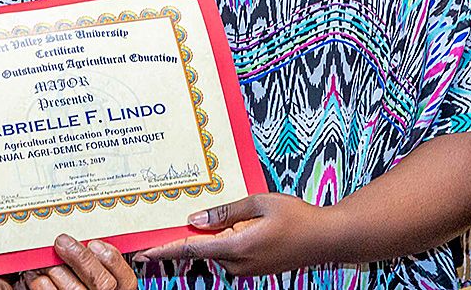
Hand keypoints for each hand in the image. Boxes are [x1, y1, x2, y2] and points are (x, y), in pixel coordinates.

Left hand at [20, 235, 136, 289]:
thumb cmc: (86, 282)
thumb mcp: (103, 273)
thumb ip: (100, 261)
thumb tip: (87, 240)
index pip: (126, 278)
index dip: (112, 260)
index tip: (94, 244)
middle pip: (101, 283)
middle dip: (82, 258)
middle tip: (63, 241)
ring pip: (73, 289)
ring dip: (56, 267)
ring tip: (46, 256)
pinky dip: (41, 281)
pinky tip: (39, 273)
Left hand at [133, 193, 329, 275]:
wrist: (327, 239)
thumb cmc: (297, 216)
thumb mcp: (260, 202)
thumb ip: (226, 211)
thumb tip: (195, 218)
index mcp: (238, 246)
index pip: (193, 248)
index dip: (166, 250)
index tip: (143, 253)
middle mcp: (240, 263)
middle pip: (205, 247)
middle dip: (197, 233)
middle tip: (194, 216)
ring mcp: (248, 269)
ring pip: (219, 250)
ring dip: (218, 235)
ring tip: (239, 217)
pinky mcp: (256, 269)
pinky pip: (233, 253)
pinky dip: (230, 240)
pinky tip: (247, 225)